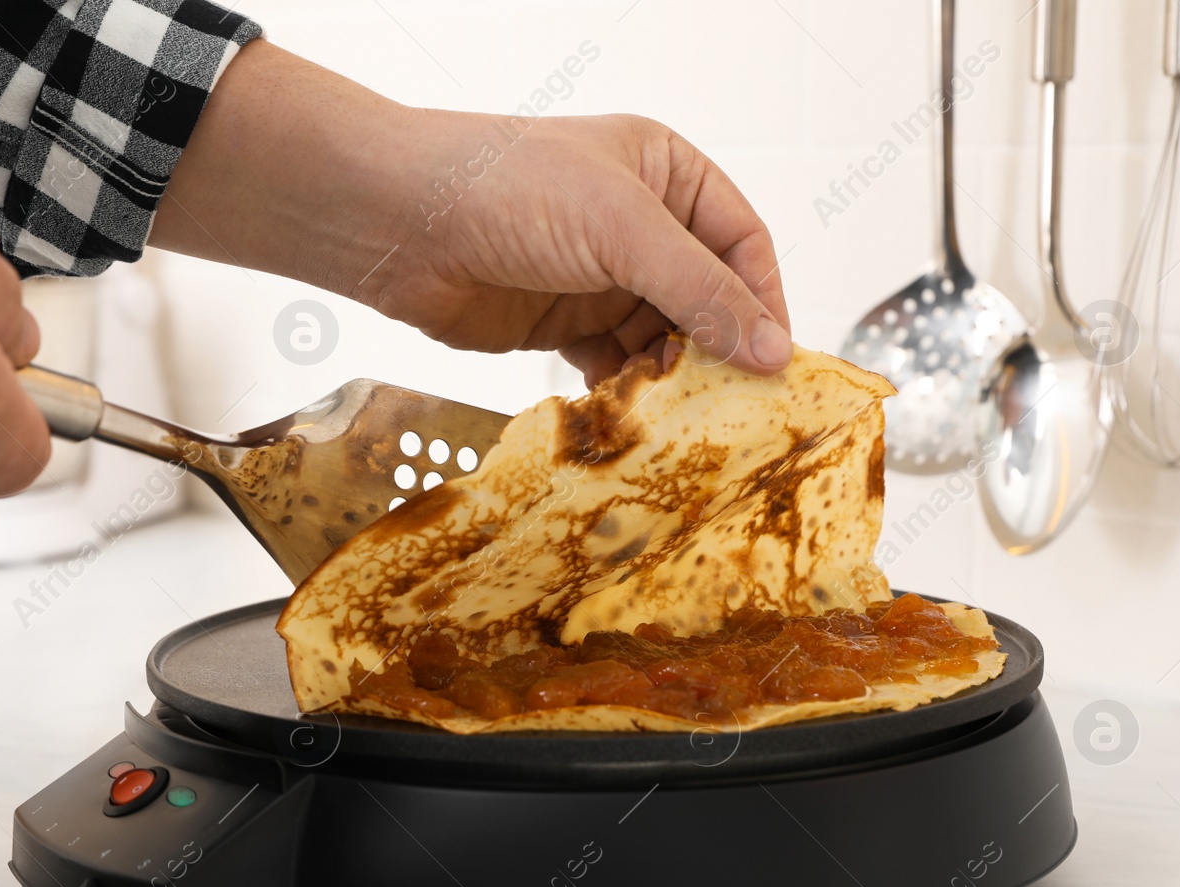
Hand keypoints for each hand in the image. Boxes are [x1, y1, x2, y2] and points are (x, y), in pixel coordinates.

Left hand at [153, 42, 790, 385]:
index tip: (778, 362)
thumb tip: (772, 350)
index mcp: (667, 175)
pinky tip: (630, 416)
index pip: (743, 243)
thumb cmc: (509, 189)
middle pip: (706, 299)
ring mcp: (599, 277)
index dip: (764, 301)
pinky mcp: (562, 324)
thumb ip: (701, 291)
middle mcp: (639, 225)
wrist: (401, 223)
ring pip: (661, 339)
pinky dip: (627, 393)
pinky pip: (615, 366)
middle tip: (738, 407)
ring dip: (672, 380)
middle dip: (720, 350)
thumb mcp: (623, 230)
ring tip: (683, 418)